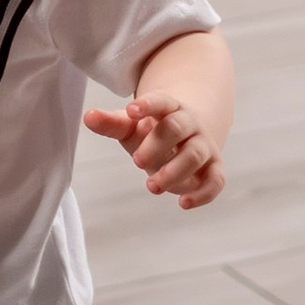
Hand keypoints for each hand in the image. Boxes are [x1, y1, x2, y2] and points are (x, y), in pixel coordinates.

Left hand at [85, 94, 225, 206]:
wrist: (186, 136)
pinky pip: (216, 180)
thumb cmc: (151, 131)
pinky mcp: (214, 167)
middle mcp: (190, 123)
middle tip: (136, 161)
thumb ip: (111, 123)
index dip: (147, 105)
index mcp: (168, 107)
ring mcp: (204, 145)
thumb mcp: (130, 126)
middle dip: (157, 145)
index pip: (161, 101)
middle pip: (177, 128)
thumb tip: (88, 117)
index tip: (131, 110)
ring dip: (174, 171)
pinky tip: (183, 203)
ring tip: (151, 185)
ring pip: (195, 154)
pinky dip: (203, 193)